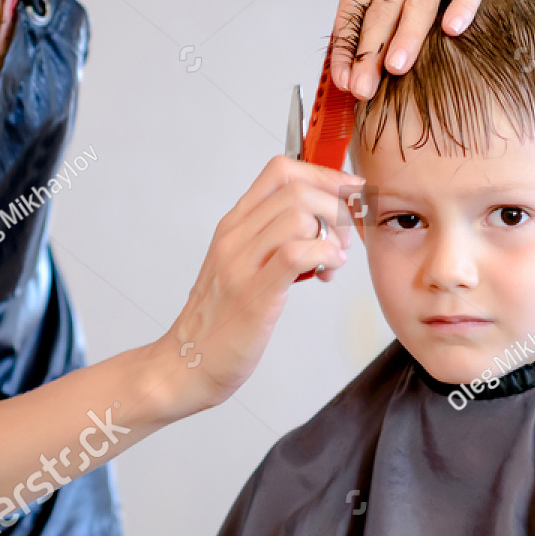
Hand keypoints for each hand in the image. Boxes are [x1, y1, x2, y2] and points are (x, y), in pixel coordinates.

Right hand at [159, 156, 353, 413]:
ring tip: (333, 262)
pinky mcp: (255, 295)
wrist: (184, 365)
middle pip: (296, 188)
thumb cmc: (219, 321)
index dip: (324, 174)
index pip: (280, 170)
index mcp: (233, 225)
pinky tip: (328, 271)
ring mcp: (241, 264)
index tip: (349, 191)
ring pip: (299, 215)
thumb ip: (270, 240)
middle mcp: (234, 237)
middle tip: (343, 238)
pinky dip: (324, 255)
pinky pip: (297, 254)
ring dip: (332, 234)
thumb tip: (317, 221)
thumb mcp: (240, 266)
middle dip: (336, 206)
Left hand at [297, 0, 486, 99]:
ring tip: (396, 69)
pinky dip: (463, 7)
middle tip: (362, 88)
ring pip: (421, 2)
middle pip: (384, 9)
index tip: (340, 76)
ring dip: (409, 36)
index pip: (353, 2)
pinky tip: (453, 31)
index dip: (345, 41)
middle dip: (371, 51)